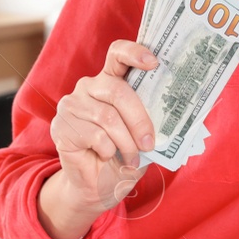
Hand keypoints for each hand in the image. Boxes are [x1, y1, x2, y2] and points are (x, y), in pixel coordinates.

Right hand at [39, 40, 158, 238]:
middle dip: (139, 119)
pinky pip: (95, 135)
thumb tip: (176, 114)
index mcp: (110, 81)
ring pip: (108, 117)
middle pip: (118, 91)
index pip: (118, 54)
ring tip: (132, 158)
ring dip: (126, 143)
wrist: (97, 186)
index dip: (135, 53)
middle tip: (149, 142)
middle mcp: (89, 87)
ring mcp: (72, 104)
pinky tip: (107, 157)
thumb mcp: (143, 136)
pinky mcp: (62, 125)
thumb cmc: (123, 156)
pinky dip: (109, 151)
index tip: (154, 62)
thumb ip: (152, 119)